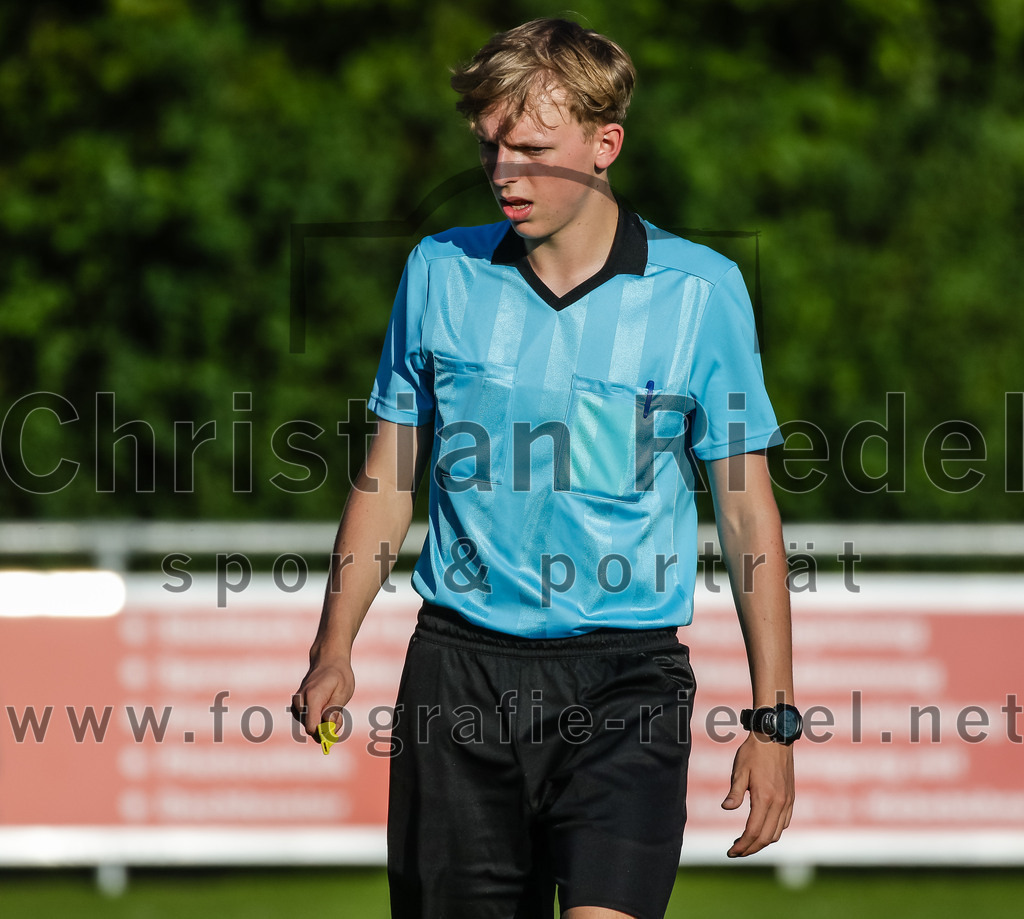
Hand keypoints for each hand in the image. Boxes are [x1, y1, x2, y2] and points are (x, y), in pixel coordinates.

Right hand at [290, 657, 354, 739]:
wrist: (328, 660)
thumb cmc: (338, 675)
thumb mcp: (343, 691)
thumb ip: (334, 710)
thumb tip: (328, 729)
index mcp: (312, 698)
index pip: (312, 727)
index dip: (325, 732)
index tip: (336, 724)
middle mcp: (300, 701)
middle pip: (311, 728)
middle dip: (326, 726)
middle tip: (338, 712)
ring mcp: (297, 704)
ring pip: (310, 725)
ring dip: (323, 721)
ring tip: (333, 705)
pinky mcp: (297, 706)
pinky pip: (308, 719)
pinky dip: (318, 717)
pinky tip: (326, 706)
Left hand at [720, 732, 794, 856]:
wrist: (775, 738)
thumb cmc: (753, 752)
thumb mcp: (740, 770)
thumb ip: (735, 792)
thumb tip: (726, 808)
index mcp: (765, 798)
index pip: (753, 831)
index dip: (742, 845)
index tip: (731, 852)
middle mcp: (779, 803)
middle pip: (766, 837)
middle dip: (751, 848)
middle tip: (736, 851)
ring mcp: (787, 801)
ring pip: (777, 833)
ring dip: (762, 842)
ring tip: (746, 842)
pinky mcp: (790, 798)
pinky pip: (784, 822)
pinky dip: (773, 832)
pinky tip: (761, 829)